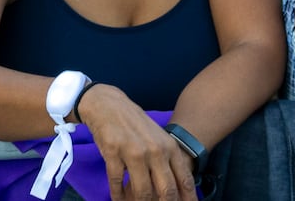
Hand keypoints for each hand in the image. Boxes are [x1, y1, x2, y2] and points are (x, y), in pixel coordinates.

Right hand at [79, 85, 197, 200]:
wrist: (108, 103)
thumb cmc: (135, 124)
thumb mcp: (158, 139)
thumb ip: (169, 162)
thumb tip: (179, 192)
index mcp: (170, 148)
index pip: (185, 181)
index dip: (187, 200)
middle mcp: (155, 151)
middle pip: (166, 191)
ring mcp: (133, 151)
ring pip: (142, 191)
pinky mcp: (113, 151)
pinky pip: (117, 181)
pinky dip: (117, 195)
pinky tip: (117, 199)